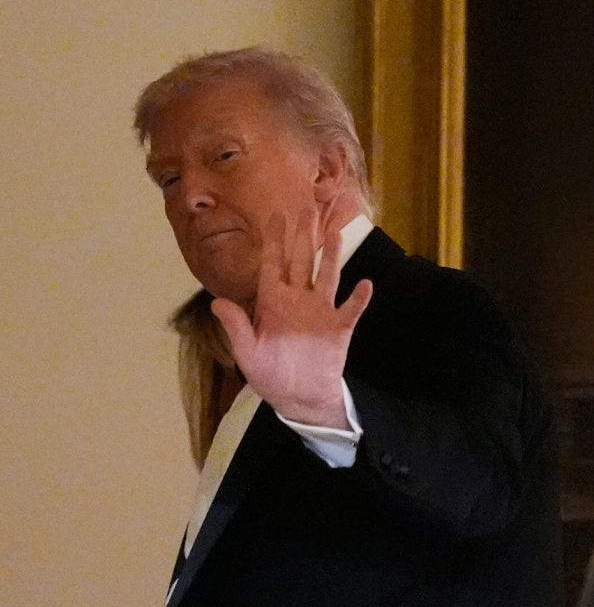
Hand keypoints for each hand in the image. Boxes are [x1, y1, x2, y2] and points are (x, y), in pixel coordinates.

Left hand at [211, 208, 372, 427]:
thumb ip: (236, 326)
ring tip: (334, 233)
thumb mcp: (247, 352)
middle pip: (301, 261)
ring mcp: (320, 312)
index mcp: (273, 302)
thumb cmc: (269, 374)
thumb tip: (216, 302)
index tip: (275, 215)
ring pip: (327, 276)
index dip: (273, 240)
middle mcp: (298, 300)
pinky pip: (350, 309)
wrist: (298, 397)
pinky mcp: (339, 328)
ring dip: (331, 256)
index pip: (272, 264)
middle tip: (306, 208)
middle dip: (303, 235)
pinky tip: (364, 284)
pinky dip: (358, 298)